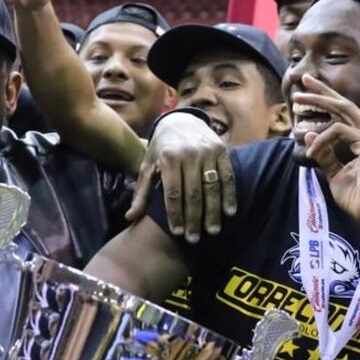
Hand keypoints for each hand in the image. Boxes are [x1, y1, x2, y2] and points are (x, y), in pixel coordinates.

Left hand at [126, 112, 235, 242]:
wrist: (181, 120)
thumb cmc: (161, 148)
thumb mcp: (148, 166)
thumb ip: (141, 192)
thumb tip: (130, 217)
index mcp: (168, 158)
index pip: (172, 193)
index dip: (175, 215)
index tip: (177, 233)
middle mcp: (189, 154)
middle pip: (193, 194)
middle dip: (194, 219)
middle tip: (194, 239)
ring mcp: (207, 152)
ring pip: (212, 187)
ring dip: (213, 211)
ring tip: (212, 231)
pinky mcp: (222, 151)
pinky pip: (228, 176)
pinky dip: (229, 195)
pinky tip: (229, 212)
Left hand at [296, 75, 359, 227]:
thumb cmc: (359, 198)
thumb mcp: (335, 173)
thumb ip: (324, 154)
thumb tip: (307, 136)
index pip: (347, 112)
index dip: (328, 98)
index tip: (308, 91)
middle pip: (345, 104)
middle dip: (322, 91)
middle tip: (303, 80)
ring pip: (342, 110)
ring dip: (318, 103)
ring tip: (297, 103)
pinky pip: (338, 131)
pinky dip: (322, 139)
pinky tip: (313, 154)